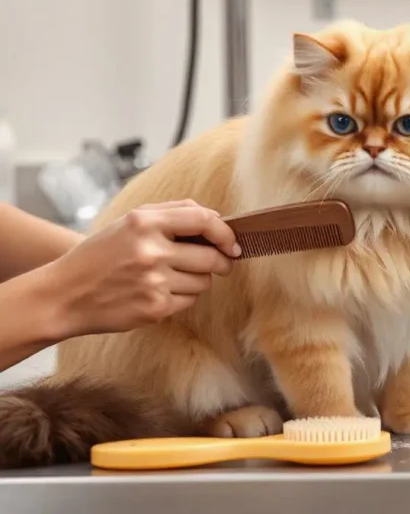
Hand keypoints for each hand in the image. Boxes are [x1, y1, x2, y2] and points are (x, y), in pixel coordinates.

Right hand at [47, 200, 240, 336]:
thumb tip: (216, 217)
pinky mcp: (155, 308)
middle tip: (220, 263)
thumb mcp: (128, 222)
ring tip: (173, 276)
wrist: (64, 294)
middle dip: (221, 261)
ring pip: (204, 281)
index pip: (204, 220)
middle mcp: (150, 251)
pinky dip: (183, 297)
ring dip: (199, 279)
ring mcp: (153, 282)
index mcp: (143, 223)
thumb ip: (172, 212)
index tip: (233, 242)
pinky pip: (190, 300)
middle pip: (212, 257)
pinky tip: (161, 291)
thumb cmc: (100, 255)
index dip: (225, 232)